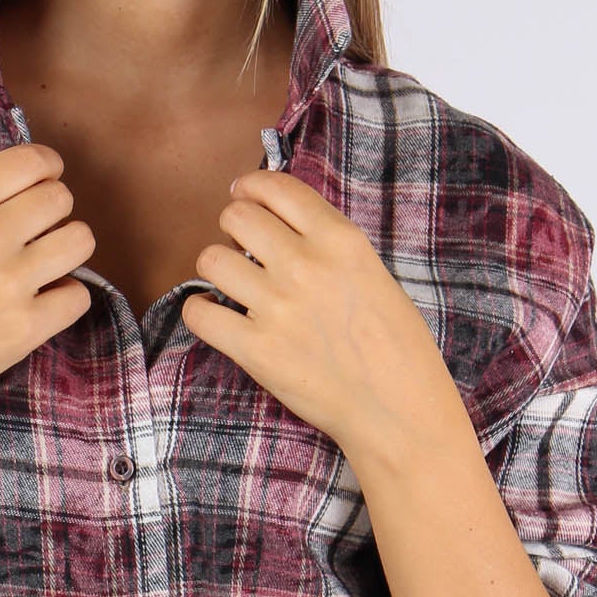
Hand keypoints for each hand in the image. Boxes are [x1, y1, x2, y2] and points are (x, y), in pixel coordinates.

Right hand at [0, 145, 94, 437]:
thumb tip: (22, 194)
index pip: (32, 161)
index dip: (47, 167)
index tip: (47, 178)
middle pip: (61, 198)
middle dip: (53, 211)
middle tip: (37, 230)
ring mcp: (11, 283)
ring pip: (80, 240)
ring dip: (67, 247)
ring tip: (45, 263)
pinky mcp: (26, 328)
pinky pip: (79, 295)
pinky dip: (64, 297)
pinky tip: (40, 302)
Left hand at [180, 168, 469, 456]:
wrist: (397, 410)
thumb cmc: (395, 347)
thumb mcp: (375, 274)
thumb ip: (329, 246)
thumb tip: (282, 225)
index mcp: (340, 241)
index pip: (276, 188)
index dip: (250, 186)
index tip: (242, 194)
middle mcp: (305, 266)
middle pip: (236, 216)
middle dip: (231, 226)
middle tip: (240, 245)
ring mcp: (277, 308)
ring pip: (211, 260)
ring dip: (215, 268)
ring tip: (231, 284)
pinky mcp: (255, 350)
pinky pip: (199, 314)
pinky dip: (200, 312)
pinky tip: (216, 317)